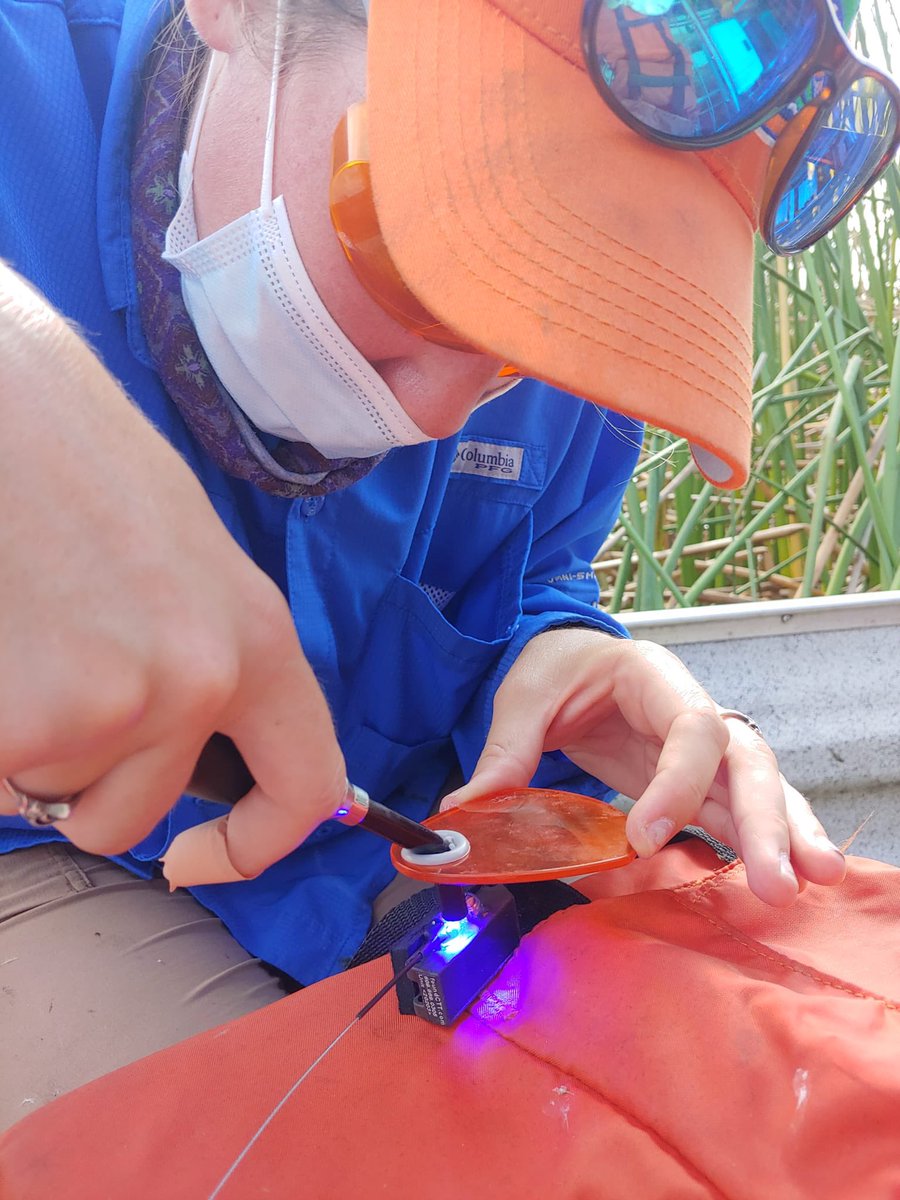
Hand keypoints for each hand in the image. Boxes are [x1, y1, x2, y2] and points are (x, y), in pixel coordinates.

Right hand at [0, 265, 345, 882]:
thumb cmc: (69, 458)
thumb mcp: (178, 557)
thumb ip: (196, 655)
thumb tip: (177, 745)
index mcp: (255, 635)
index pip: (304, 786)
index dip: (255, 846)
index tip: (193, 860)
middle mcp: (200, 679)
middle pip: (130, 817)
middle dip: (75, 778)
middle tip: (41, 671)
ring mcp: (111, 703)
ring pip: (47, 796)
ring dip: (18, 744)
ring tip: (15, 632)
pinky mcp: (22, 721)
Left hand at [442, 627, 846, 905]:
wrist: (570, 658)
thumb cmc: (556, 666)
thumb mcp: (524, 694)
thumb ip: (506, 749)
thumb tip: (467, 808)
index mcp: (654, 677)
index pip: (691, 726)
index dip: (679, 781)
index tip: (647, 833)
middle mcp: (692, 712)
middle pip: (747, 761)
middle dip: (766, 819)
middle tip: (777, 878)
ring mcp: (701, 752)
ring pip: (757, 789)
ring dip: (783, 835)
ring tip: (809, 881)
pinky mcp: (696, 783)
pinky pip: (735, 812)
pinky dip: (758, 842)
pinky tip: (781, 877)